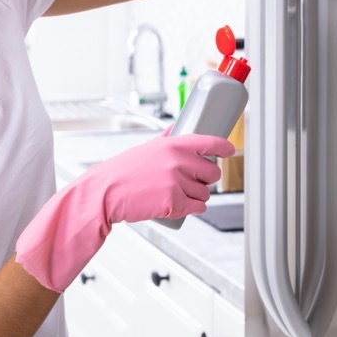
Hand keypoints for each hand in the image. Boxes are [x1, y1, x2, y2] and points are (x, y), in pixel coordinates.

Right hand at [15, 133, 234, 291]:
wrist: (106, 193)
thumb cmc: (124, 171)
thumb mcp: (147, 147)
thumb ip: (166, 139)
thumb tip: (178, 127)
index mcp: (174, 144)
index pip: (210, 143)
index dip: (224, 148)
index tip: (230, 151)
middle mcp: (179, 161)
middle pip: (212, 172)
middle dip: (207, 179)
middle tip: (194, 181)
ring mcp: (177, 182)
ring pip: (205, 193)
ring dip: (199, 196)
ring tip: (182, 195)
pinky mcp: (174, 203)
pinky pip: (197, 208)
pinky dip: (194, 209)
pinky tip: (186, 206)